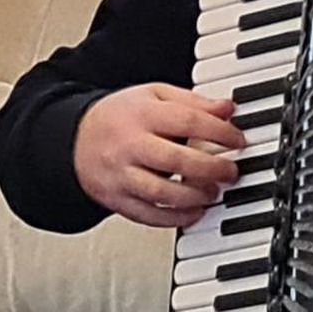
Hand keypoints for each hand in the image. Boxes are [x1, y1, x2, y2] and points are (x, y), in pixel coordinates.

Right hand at [73, 83, 248, 227]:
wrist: (74, 139)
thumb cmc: (120, 116)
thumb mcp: (153, 95)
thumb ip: (192, 101)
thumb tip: (227, 108)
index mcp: (142, 113)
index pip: (187, 120)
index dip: (219, 131)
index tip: (238, 140)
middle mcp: (130, 144)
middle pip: (175, 160)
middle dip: (210, 168)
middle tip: (230, 171)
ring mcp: (121, 175)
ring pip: (161, 193)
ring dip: (194, 196)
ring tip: (213, 192)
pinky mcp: (117, 199)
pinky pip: (148, 215)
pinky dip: (175, 218)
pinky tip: (194, 212)